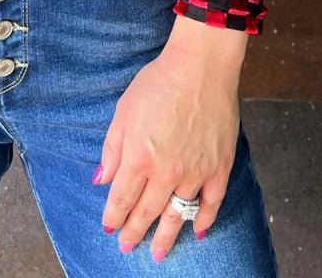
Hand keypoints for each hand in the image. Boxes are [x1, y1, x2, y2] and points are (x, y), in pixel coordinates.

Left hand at [94, 36, 240, 261]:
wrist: (200, 67)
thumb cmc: (158, 83)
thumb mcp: (124, 111)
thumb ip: (113, 149)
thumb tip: (102, 179)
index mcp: (139, 157)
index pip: (121, 199)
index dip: (113, 217)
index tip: (109, 229)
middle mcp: (166, 172)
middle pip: (147, 212)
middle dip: (134, 232)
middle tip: (127, 247)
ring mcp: (195, 173)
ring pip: (177, 215)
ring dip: (166, 236)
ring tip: (159, 254)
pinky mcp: (219, 168)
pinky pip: (211, 204)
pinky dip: (204, 221)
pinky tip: (197, 232)